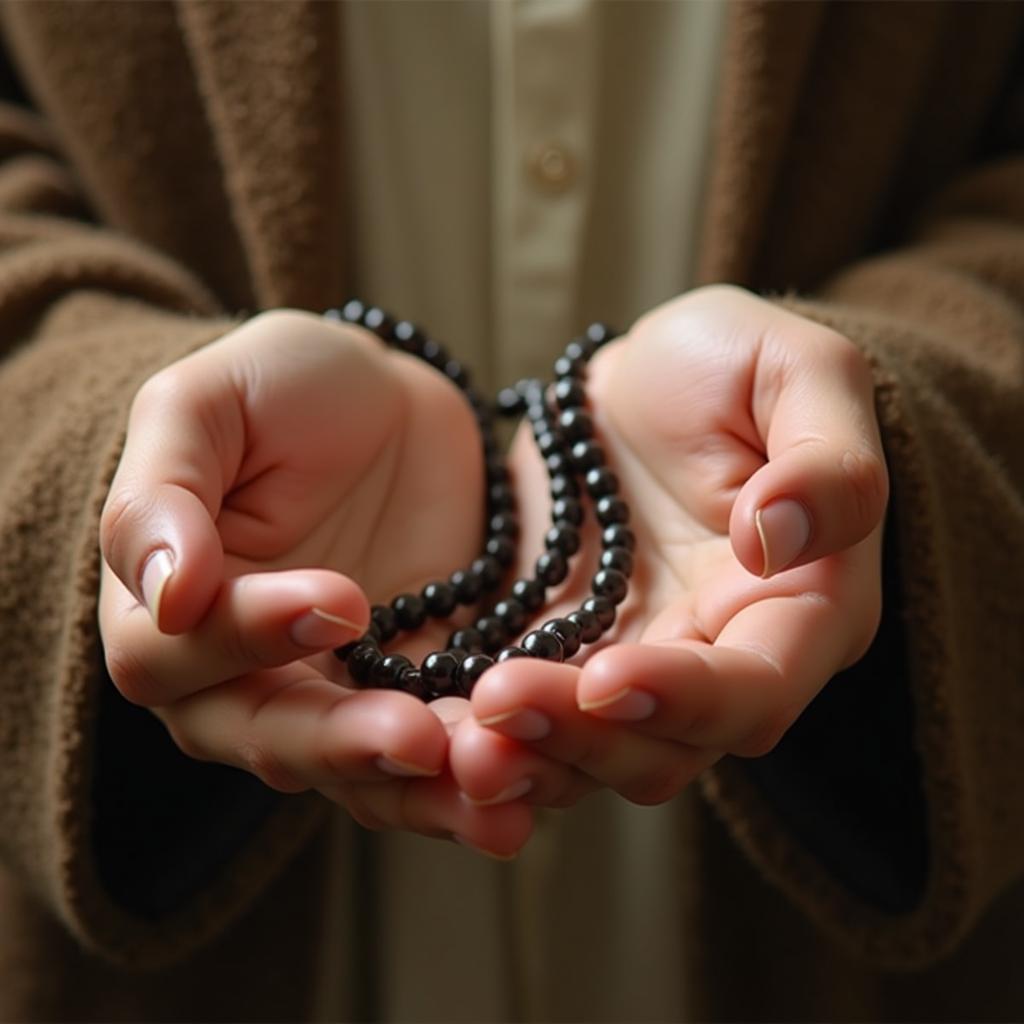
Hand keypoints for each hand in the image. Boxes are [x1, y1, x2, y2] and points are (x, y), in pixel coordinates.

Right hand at [99, 309, 530, 855]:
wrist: (384, 400)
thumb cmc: (280, 388)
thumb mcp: (206, 404)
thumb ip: (162, 491)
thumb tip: (164, 593)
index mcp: (168, 609)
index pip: (177, 657)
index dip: (247, 640)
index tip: (337, 601)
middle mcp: (239, 673)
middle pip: (270, 740)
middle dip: (344, 745)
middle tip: (417, 739)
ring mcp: (333, 690)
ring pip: (360, 770)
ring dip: (422, 789)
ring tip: (493, 789)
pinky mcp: (415, 688)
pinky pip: (439, 747)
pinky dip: (478, 769)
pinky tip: (532, 779)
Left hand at [450, 285, 887, 806]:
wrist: (645, 380)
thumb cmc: (736, 365)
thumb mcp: (799, 373)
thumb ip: (827, 460)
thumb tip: (780, 538)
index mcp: (802, 607)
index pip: (756, 689)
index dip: (689, 699)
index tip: (609, 675)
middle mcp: (723, 657)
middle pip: (667, 747)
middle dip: (588, 740)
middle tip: (501, 704)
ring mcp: (640, 662)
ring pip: (595, 752)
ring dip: (532, 753)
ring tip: (460, 734)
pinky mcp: (567, 651)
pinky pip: (533, 715)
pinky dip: (495, 732)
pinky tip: (438, 722)